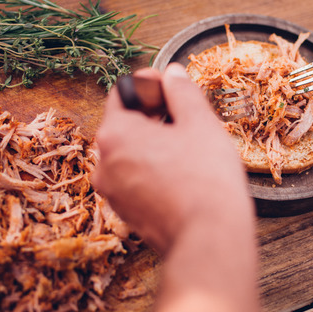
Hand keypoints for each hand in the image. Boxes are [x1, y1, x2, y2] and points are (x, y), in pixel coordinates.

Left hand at [92, 63, 251, 253]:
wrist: (209, 237)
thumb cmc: (205, 177)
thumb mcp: (199, 123)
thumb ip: (182, 92)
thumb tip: (172, 74)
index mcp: (115, 134)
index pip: (123, 92)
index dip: (149, 83)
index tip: (172, 86)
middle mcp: (103, 163)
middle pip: (125, 124)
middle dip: (154, 115)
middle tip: (186, 116)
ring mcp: (113, 192)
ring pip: (130, 154)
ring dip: (154, 145)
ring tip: (188, 148)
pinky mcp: (126, 214)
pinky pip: (136, 180)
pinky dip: (154, 171)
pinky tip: (183, 174)